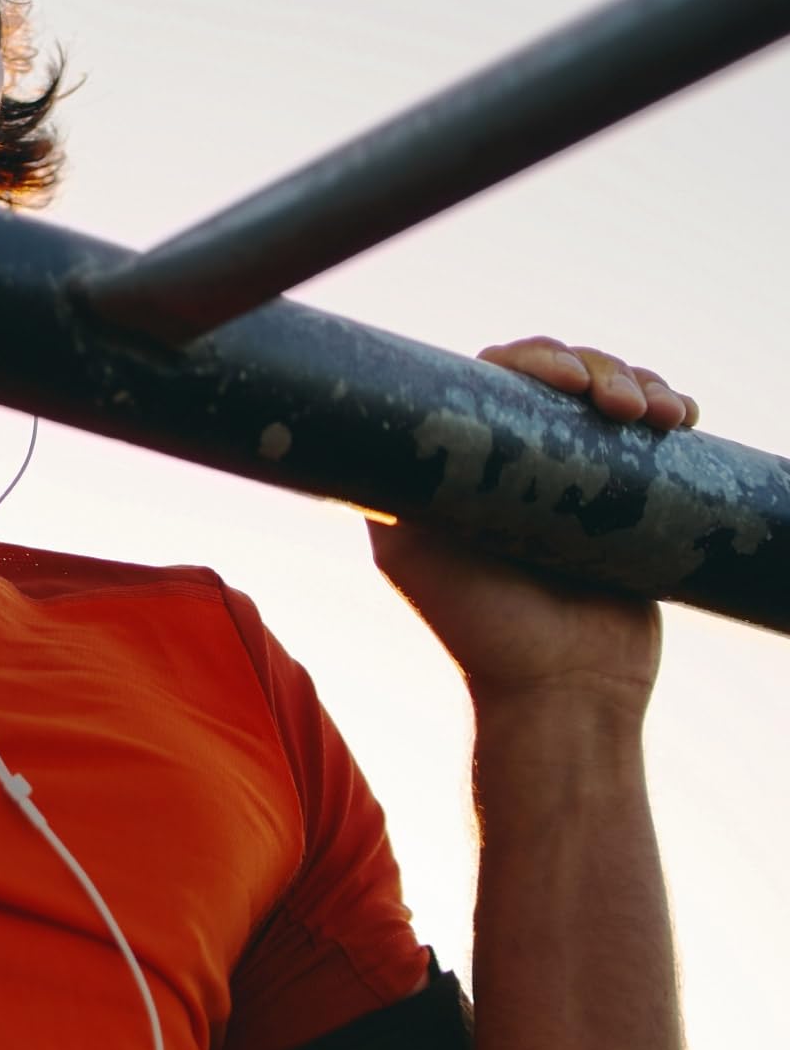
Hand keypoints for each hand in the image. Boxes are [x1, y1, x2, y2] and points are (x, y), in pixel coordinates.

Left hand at [367, 337, 701, 714]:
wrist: (564, 689)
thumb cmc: (482, 629)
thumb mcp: (409, 552)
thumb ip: (389, 490)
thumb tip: (367, 421)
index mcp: (472, 464)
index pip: (498, 381)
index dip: (532, 361)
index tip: (563, 379)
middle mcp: (522, 462)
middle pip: (559, 377)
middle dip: (597, 370)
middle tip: (620, 404)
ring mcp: (579, 477)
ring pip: (609, 395)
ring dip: (639, 384)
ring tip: (661, 416)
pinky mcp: (630, 498)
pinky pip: (652, 435)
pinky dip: (670, 407)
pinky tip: (682, 415)